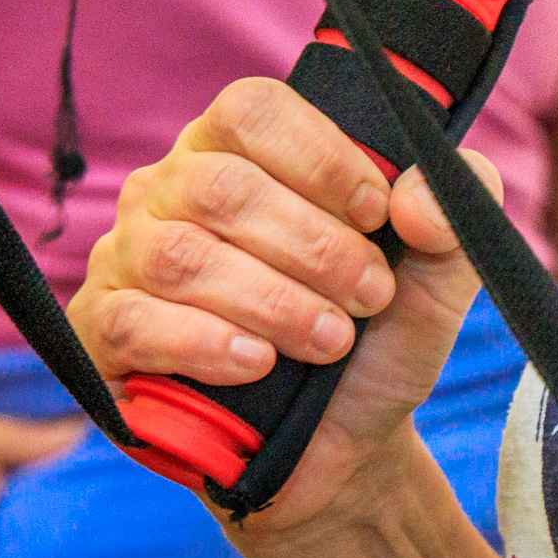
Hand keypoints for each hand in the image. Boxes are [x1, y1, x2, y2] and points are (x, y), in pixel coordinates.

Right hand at [70, 75, 497, 536]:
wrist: (343, 446)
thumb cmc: (376, 337)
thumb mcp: (440, 272)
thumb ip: (456, 206)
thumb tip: (415, 197)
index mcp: (240, 150)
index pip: (253, 111)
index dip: (320, 157)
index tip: (378, 215)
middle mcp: (171, 190)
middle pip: (222, 187)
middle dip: (313, 245)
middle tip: (370, 296)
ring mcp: (127, 259)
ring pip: (180, 255)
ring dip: (272, 300)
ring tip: (331, 340)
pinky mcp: (102, 333)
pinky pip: (134, 322)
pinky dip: (205, 343)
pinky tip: (258, 364)